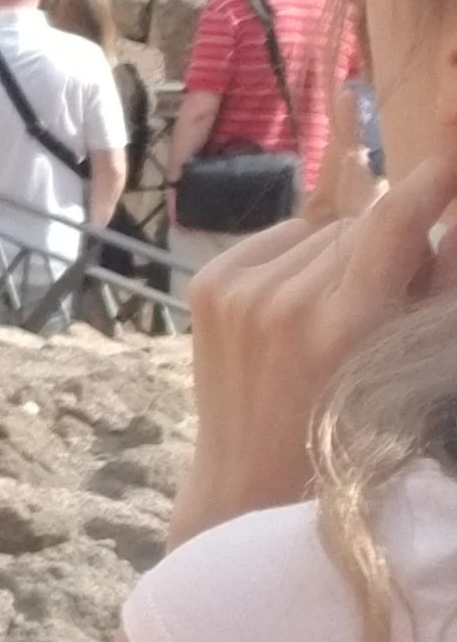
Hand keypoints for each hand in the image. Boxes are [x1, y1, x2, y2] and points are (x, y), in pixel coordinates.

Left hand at [169, 96, 456, 539]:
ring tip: (337, 312)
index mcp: (342, 328)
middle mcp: (281, 302)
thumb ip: (435, 290)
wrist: (248, 481)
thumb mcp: (407, 366)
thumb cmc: (349, 433)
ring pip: (319, 231)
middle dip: (385, 246)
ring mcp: (237, 290)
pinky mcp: (208, 283)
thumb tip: (447, 223)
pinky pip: (278, 239)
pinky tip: (299, 305)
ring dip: (341, 254)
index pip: (394, 222)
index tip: (449, 160)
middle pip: (360, 226)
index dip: (429, 183)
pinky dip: (299, 259)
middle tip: (384, 296)